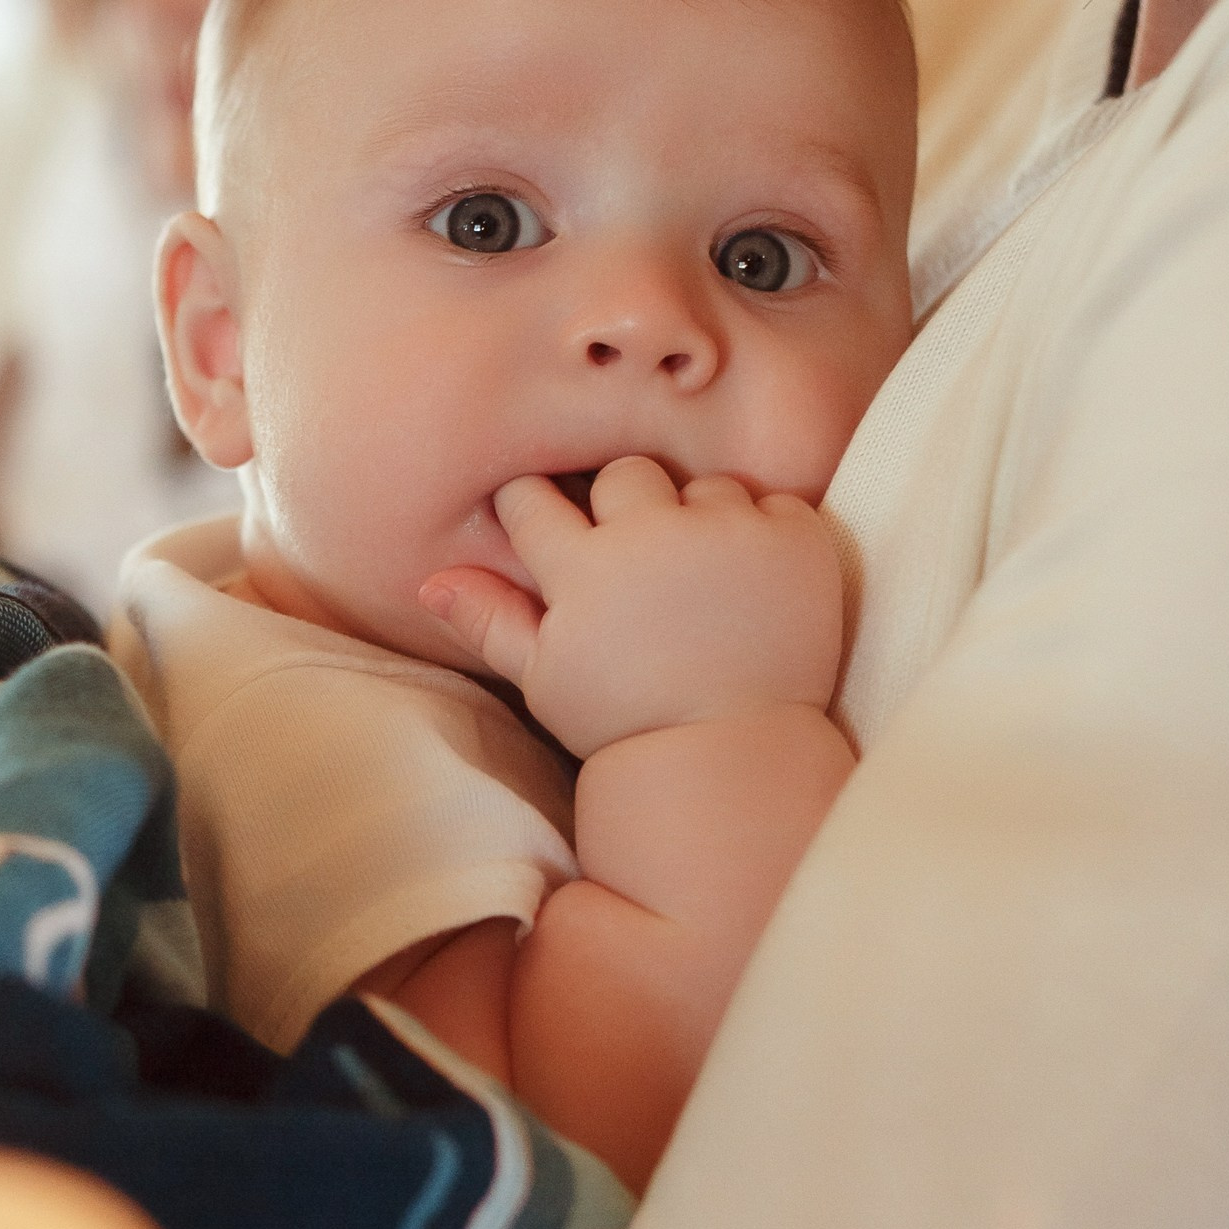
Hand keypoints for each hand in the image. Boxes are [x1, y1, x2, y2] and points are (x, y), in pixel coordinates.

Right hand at [421, 460, 844, 759]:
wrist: (731, 753)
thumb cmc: (628, 720)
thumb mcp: (547, 680)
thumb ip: (491, 622)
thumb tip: (433, 581)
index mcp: (584, 569)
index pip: (536, 498)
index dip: (537, 507)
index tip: (551, 526)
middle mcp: (655, 537)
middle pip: (624, 475)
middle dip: (627, 507)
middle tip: (641, 562)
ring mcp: (731, 534)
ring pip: (702, 486)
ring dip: (700, 520)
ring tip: (703, 580)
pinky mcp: (796, 541)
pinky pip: (773, 502)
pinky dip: (764, 534)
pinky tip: (752, 584)